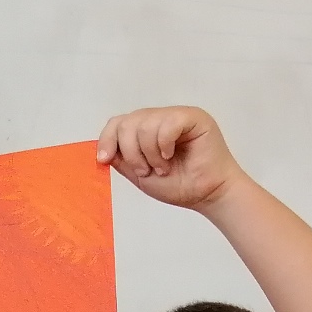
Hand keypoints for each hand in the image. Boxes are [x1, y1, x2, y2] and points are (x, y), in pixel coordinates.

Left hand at [94, 107, 245, 212]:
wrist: (207, 195)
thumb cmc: (180, 185)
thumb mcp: (140, 175)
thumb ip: (123, 160)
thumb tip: (103, 150)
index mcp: (146, 130)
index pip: (119, 123)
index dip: (107, 139)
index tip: (104, 159)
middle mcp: (160, 119)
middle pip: (128, 122)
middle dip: (131, 152)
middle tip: (147, 170)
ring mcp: (176, 115)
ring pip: (145, 124)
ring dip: (149, 153)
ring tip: (163, 167)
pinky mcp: (193, 117)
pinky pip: (167, 123)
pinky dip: (164, 145)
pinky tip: (170, 156)